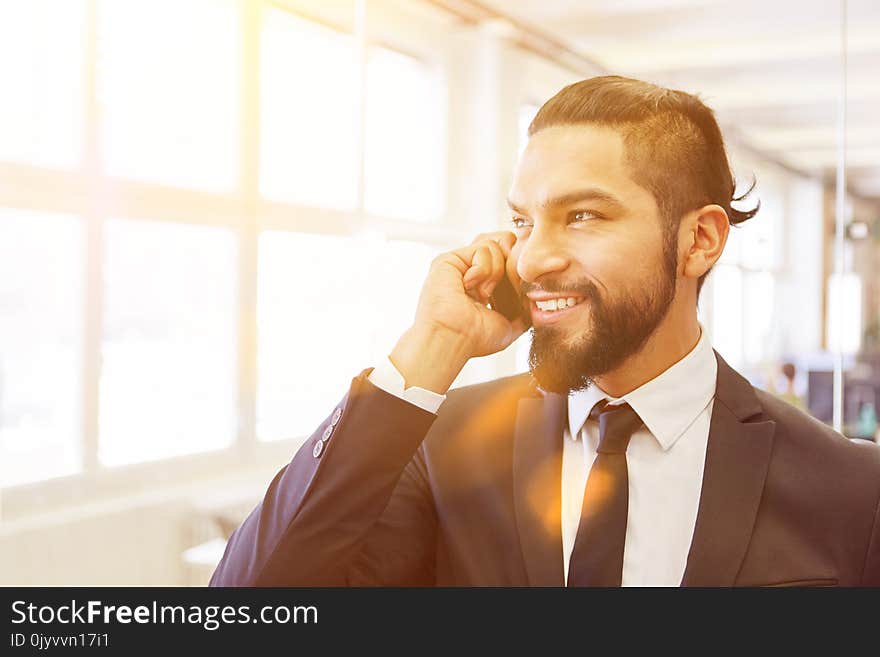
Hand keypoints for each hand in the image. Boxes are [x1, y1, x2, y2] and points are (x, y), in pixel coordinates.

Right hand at [416, 231, 528, 356]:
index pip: (507, 259)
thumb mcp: (509, 325)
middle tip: (507, 285)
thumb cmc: (475, 338)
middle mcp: (471, 272)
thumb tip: (540, 300)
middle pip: (501, 244)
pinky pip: (483, 248)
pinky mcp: (451, 258)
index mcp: (483, 285)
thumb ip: (525, 310)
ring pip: (495, 245)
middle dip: (511, 262)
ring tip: (483, 294)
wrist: (453, 339)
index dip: (517, 268)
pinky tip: (470, 287)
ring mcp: (460, 264)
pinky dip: (483, 269)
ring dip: (496, 271)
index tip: (517, 290)